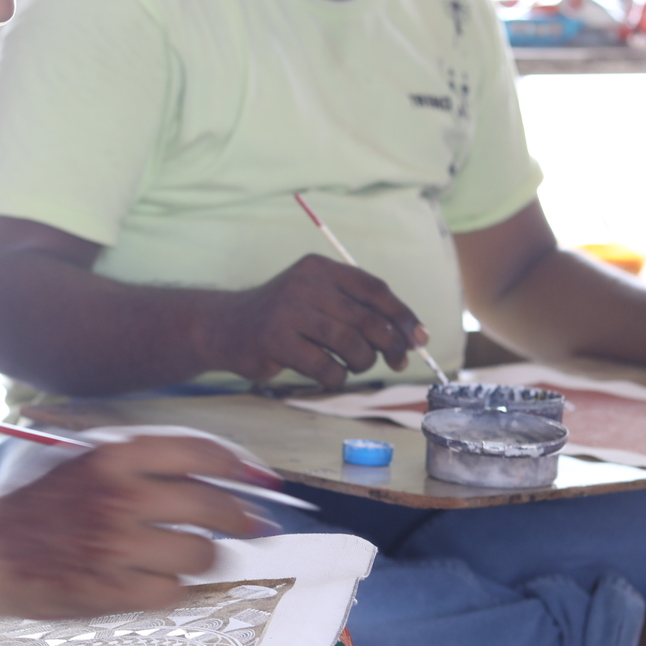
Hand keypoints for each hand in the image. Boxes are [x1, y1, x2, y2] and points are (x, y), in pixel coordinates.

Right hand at [0, 435, 267, 619]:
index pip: (200, 453)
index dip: (237, 467)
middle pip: (214, 507)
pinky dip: (173, 590)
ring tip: (187, 558)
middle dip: (239, 519)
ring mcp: (118, 546)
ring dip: (202, 559)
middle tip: (247, 527)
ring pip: (200, 554)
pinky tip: (157, 582)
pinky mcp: (113, 589)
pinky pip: (174, 592)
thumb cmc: (41, 508)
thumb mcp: (87, 466)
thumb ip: (142, 467)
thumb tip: (217, 477)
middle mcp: (122, 497)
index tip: (253, 478)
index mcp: (115, 458)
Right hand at [205, 254, 425, 388]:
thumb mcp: (316, 298)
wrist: (225, 327)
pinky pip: (326, 367)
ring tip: (354, 366)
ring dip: (362, 363)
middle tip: (398, 362)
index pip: (374, 288)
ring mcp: (289, 312)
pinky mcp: (276, 341)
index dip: (402, 315)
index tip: (420, 337)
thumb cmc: (283, 317)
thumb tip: (411, 336)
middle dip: (391, 345)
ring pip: (350, 344)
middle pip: (367, 318)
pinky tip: (329, 375)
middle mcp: (305, 284)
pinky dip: (336, 378)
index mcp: (320, 268)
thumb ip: (357, 310)